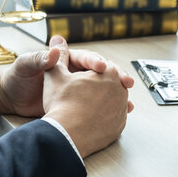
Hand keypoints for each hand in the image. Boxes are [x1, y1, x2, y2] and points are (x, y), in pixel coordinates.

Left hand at [0, 35, 134, 116]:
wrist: (12, 99)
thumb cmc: (17, 78)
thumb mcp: (26, 66)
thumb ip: (41, 58)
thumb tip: (56, 46)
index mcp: (66, 61)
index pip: (86, 58)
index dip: (95, 62)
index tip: (101, 68)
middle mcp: (75, 73)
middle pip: (102, 74)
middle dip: (115, 77)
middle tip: (125, 82)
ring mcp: (78, 90)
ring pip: (104, 90)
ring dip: (117, 95)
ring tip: (127, 102)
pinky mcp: (77, 105)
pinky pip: (98, 106)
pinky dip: (111, 110)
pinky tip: (120, 114)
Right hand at [43, 39, 131, 157]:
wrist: (66, 135)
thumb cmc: (61, 104)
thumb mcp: (56, 75)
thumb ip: (58, 56)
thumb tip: (57, 41)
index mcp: (108, 72)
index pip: (102, 66)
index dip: (90, 70)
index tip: (83, 76)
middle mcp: (120, 90)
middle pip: (110, 83)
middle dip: (99, 85)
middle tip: (84, 91)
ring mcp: (121, 109)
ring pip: (113, 100)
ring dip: (103, 101)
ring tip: (86, 104)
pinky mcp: (119, 126)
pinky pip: (113, 118)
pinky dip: (105, 117)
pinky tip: (92, 118)